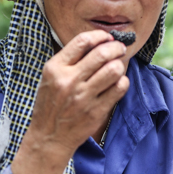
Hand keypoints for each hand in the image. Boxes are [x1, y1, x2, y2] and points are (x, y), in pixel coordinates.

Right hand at [27, 29, 129, 155]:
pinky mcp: (96, 111)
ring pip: (113, 69)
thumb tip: (99, 42)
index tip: (107, 37)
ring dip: (120, 64)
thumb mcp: (50, 77)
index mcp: (55, 68)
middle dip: (116, 47)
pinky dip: (123, 81)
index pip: (82, 41)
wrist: (49, 137)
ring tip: (118, 66)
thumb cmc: (51, 104)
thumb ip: (70, 60)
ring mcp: (83, 97)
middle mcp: (69, 81)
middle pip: (102, 53)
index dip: (100, 36)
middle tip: (120, 48)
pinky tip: (118, 82)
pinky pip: (119, 88)